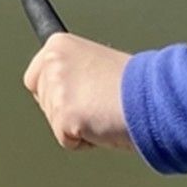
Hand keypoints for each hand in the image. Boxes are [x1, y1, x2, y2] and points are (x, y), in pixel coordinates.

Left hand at [22, 34, 134, 151]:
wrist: (151, 97)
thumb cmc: (132, 84)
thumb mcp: (95, 62)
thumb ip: (72, 71)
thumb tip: (61, 87)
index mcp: (58, 45)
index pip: (35, 77)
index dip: (56, 92)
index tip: (76, 95)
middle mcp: (52, 62)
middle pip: (43, 102)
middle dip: (66, 110)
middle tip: (97, 103)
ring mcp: (57, 89)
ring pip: (54, 122)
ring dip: (78, 125)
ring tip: (103, 111)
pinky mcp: (64, 115)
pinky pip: (67, 141)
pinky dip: (85, 141)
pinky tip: (102, 125)